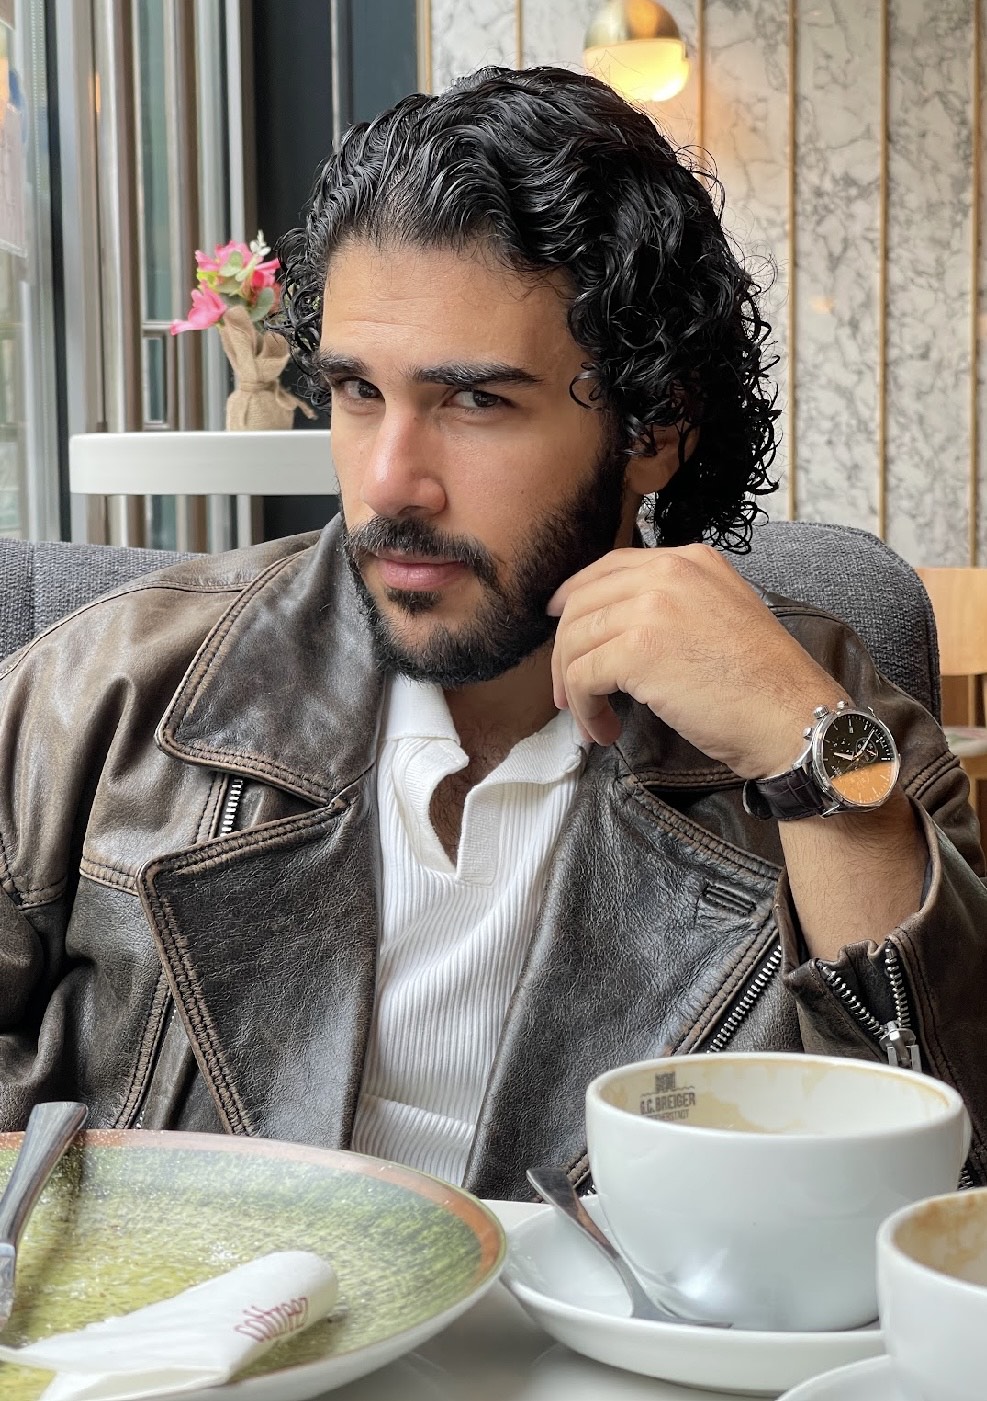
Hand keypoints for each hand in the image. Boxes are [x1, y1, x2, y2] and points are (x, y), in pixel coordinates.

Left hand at [546, 544, 848, 779]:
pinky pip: (582, 675)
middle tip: (569, 694)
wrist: (794, 717)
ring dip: (574, 687)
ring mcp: (652, 606)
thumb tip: (615, 630)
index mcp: (690, 560)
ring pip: (575, 641)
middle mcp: (669, 571)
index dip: (575, 597)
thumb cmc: (762, 686)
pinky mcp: (638, 648)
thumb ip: (673, 607)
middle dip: (565, 652)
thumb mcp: (721, 617)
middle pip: (582, 602)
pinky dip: (585, 708)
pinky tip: (605, 729)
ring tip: (593, 720)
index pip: (611, 567)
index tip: (560, 627)